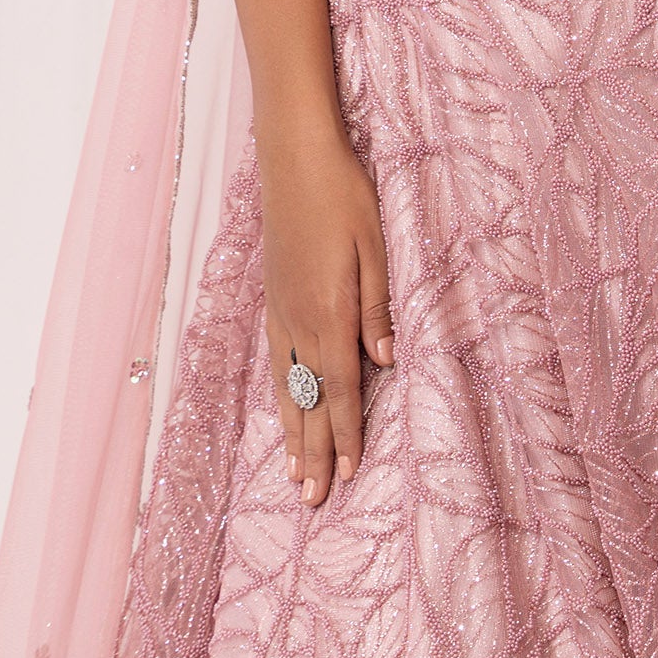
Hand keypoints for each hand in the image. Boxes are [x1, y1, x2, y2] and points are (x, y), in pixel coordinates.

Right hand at [256, 128, 393, 506]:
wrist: (294, 157)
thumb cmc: (344, 194)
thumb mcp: (375, 245)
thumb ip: (378, 305)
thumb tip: (384, 361)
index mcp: (329, 311)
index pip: (341, 387)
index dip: (346, 433)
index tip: (345, 475)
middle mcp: (298, 320)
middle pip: (309, 398)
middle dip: (313, 451)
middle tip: (311, 500)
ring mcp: (280, 309)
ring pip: (287, 384)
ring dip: (292, 430)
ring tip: (291, 472)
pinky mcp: (272, 296)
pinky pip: (274, 359)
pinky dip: (280, 393)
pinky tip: (283, 405)